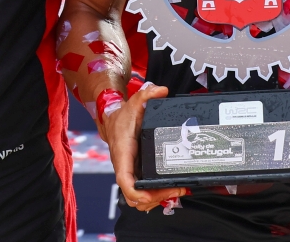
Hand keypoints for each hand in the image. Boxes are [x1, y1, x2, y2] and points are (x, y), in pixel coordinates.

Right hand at [100, 83, 187, 211]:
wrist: (113, 121)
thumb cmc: (123, 117)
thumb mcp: (134, 103)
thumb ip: (147, 94)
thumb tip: (161, 90)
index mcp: (123, 155)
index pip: (125, 181)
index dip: (136, 192)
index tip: (150, 195)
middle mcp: (126, 168)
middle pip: (135, 197)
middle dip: (155, 198)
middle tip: (176, 189)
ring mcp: (131, 173)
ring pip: (139, 199)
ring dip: (157, 200)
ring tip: (177, 190)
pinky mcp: (137, 174)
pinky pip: (144, 192)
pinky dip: (156, 196)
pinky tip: (172, 188)